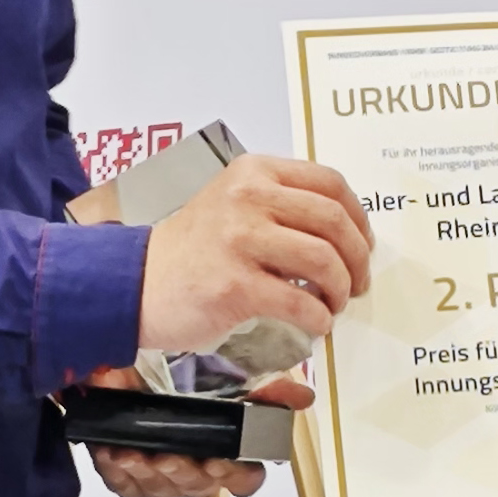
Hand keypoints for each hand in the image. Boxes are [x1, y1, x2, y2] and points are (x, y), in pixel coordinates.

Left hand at [85, 368, 315, 496]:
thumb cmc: (176, 375)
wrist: (125, 362)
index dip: (235, 476)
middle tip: (172, 456)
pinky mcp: (125, 473)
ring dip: (150, 474)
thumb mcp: (225, 379)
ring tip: (139, 453)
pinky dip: (120, 472)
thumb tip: (304, 396)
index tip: (220, 461)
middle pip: (200, 489)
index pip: (245, 479)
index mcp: (224, 450)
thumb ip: (266, 392)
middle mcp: (196, 466)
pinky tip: (117, 453)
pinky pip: (127, 486)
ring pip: (163, 491)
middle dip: (185, 474)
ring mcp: (161, 473)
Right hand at [137, 155, 372, 353]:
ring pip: (323, 261)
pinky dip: (319, 318)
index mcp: (254, 172)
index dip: (358, 216)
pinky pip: (299, 302)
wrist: (134, 283)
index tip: (363, 243)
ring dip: (341, 289)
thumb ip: (280, 204)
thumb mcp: (233, 203)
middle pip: (333, 221)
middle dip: (357, 258)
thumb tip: (343, 231)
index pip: (330, 183)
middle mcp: (249, 198)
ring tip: (334, 304)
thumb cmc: (191, 249)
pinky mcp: (234, 285)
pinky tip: (316, 323)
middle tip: (359, 282)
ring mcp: (240, 240)